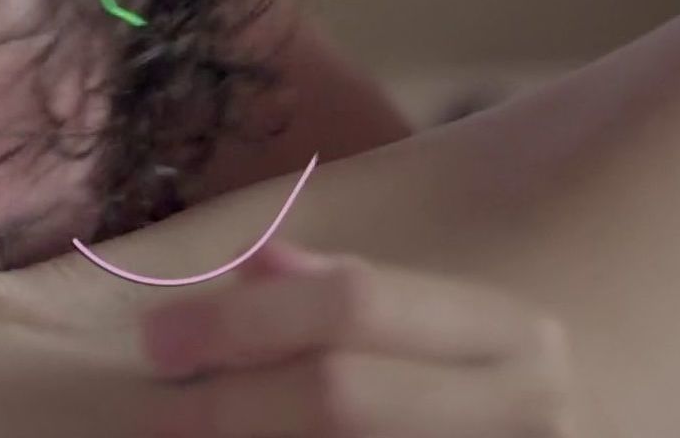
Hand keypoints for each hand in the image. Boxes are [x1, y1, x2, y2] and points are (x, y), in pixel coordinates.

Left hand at [137, 242, 575, 436]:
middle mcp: (525, 406)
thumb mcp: (435, 327)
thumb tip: (254, 259)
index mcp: (507, 330)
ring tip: (185, 436)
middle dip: (229, 402)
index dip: (243, 318)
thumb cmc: (473, 386)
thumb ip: (343, 291)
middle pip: (339, 396)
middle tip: (155, 408)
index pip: (356, 305)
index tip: (154, 337)